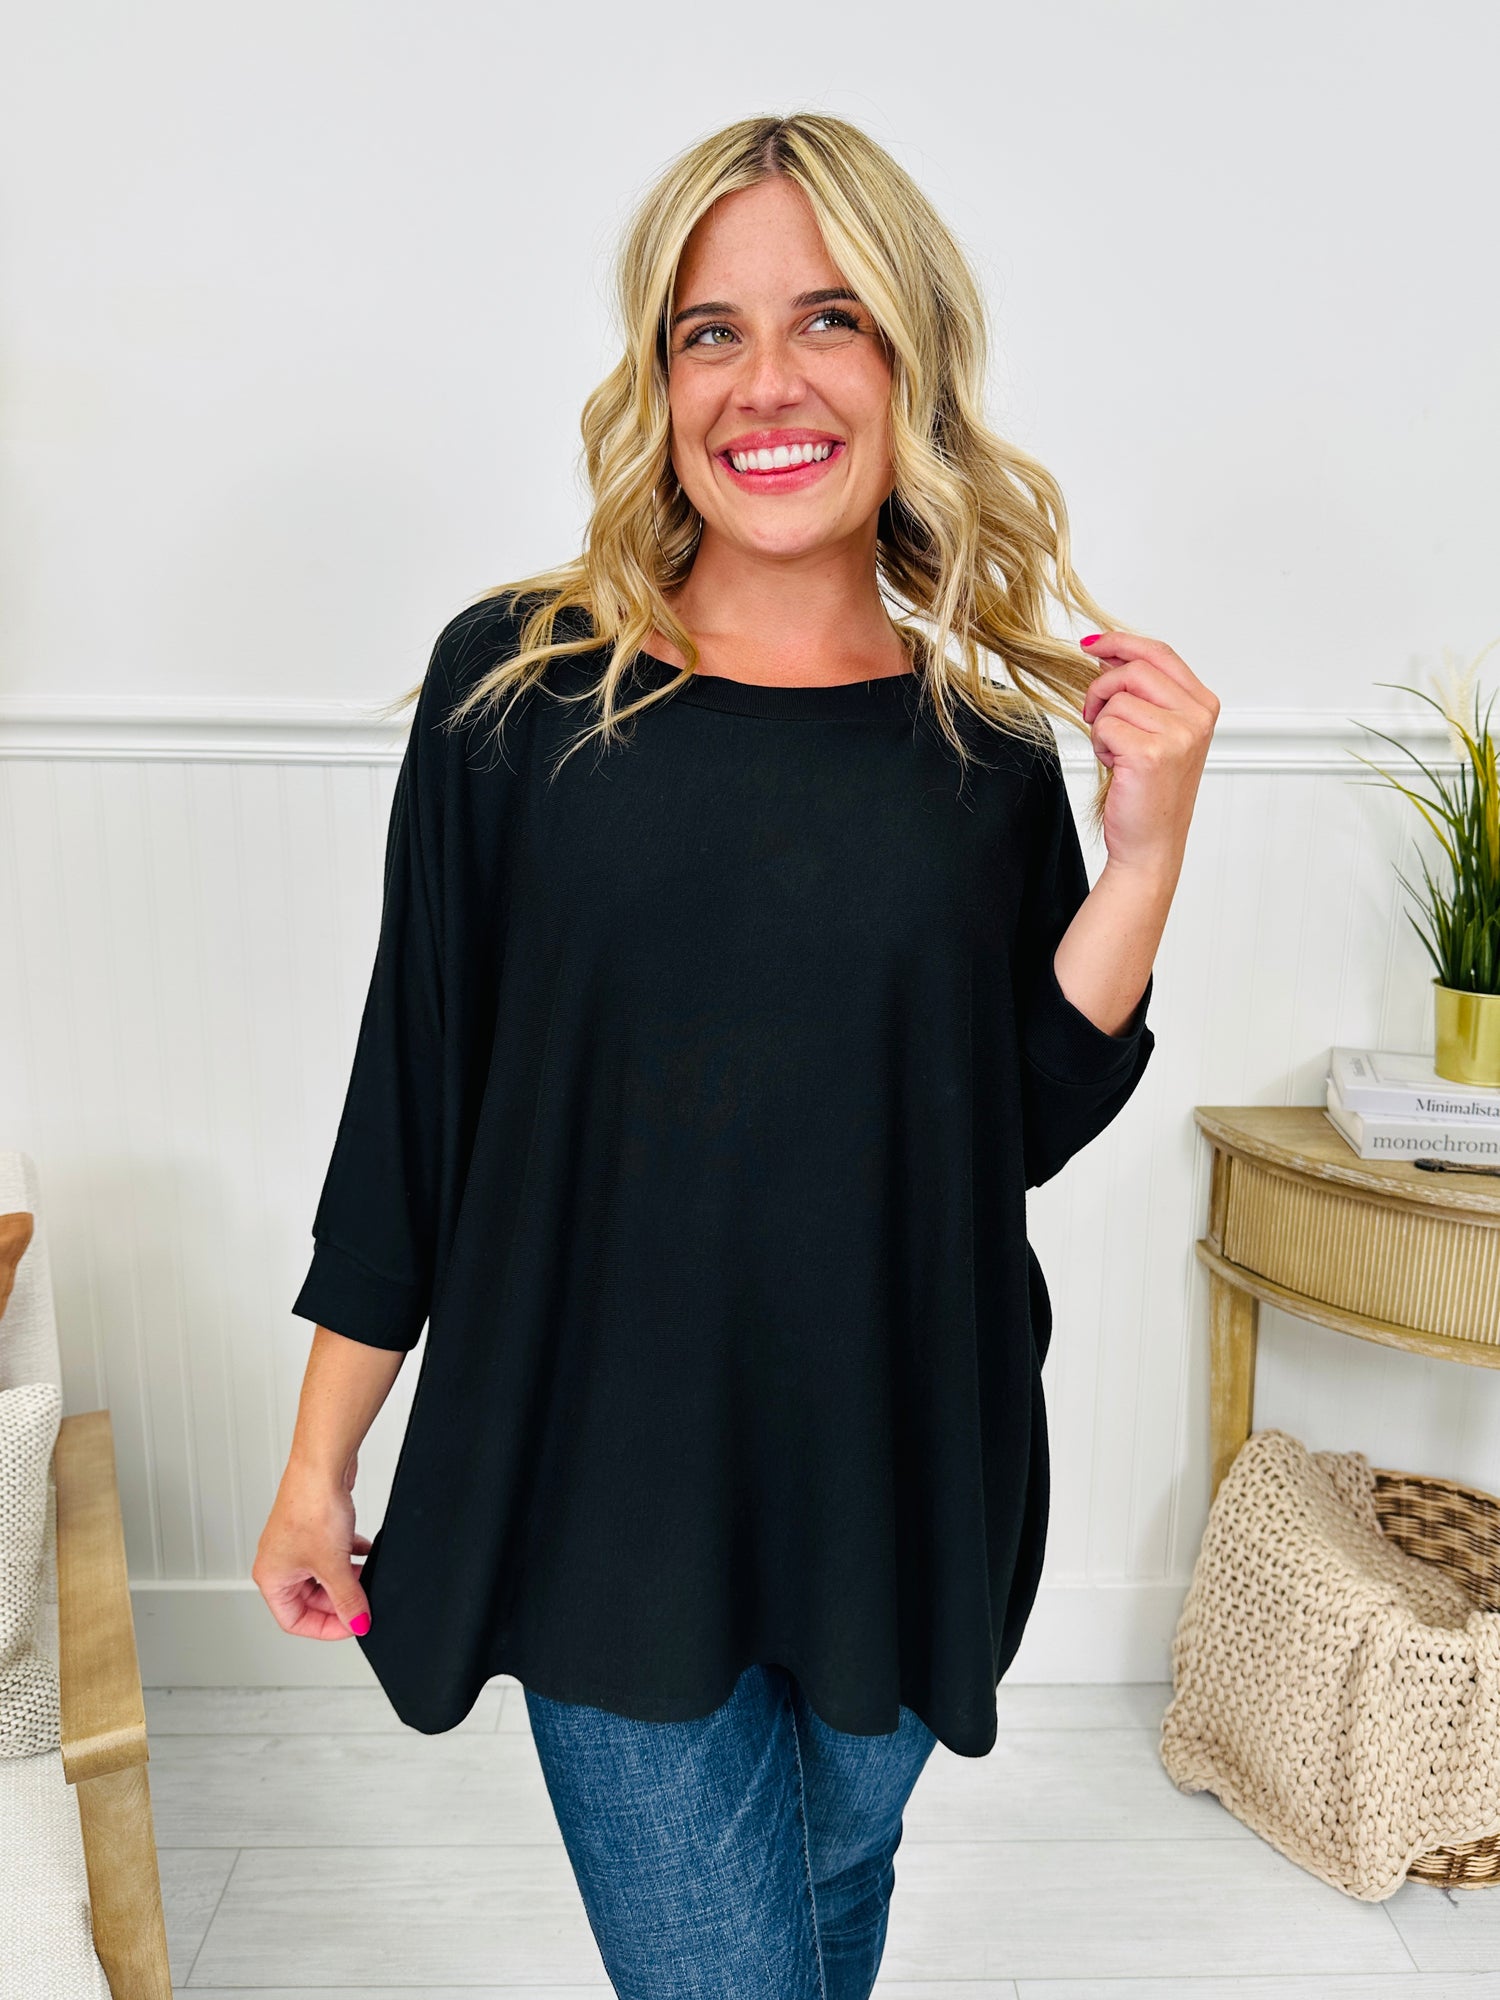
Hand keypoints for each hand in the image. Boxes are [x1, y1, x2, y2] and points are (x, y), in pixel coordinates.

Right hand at [252, 1449, 373, 1639]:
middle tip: (363, 1601)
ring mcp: (296, 1543)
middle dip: (339, 1600)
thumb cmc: (311, 1507)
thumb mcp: (334, 1565)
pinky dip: (348, 1556)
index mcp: (272, 1577)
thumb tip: (357, 1622)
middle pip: (311, 1599)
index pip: (295, 1620)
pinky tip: (364, 1551)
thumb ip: (348, 1600)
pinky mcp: (313, 1527)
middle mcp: (279, 1561)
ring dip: (345, 1578)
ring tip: (365, 1576)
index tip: (352, 1624)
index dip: (325, 1627)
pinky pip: (331, 1553)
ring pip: (323, 1575)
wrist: (322, 1465)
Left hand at [1078, 631, 1217, 881]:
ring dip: (1102, 725)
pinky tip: (1116, 766)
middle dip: (1101, 689)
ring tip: (1117, 752)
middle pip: (1134, 669)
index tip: (1092, 644)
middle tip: (1093, 715)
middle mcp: (1197, 717)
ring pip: (1116, 699)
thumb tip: (1107, 654)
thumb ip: (1141, 692)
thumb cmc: (1150, 791)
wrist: (1151, 844)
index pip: (1160, 654)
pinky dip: (1099, 745)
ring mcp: (1178, 735)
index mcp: (1203, 706)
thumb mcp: (1155, 731)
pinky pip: (1105, 725)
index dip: (1121, 643)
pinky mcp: (1150, 753)